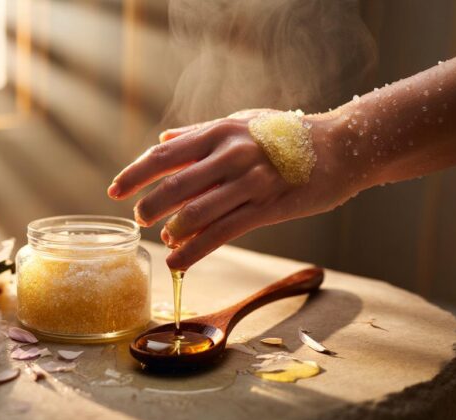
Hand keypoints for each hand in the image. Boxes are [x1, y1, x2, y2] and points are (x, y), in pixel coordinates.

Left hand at [108, 109, 360, 269]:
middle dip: (149, 207)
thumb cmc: (288, 133)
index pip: (165, 155)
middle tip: (139, 218)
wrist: (341, 147)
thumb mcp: (241, 122)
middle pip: (174, 186)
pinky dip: (195, 250)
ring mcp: (249, 183)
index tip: (114, 190)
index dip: (135, 174)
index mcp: (219, 132)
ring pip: (196, 213)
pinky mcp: (267, 209)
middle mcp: (230, 156)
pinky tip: (179, 261)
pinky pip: (223, 233)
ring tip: (163, 240)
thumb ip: (199, 134)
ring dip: (172, 232)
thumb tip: (162, 141)